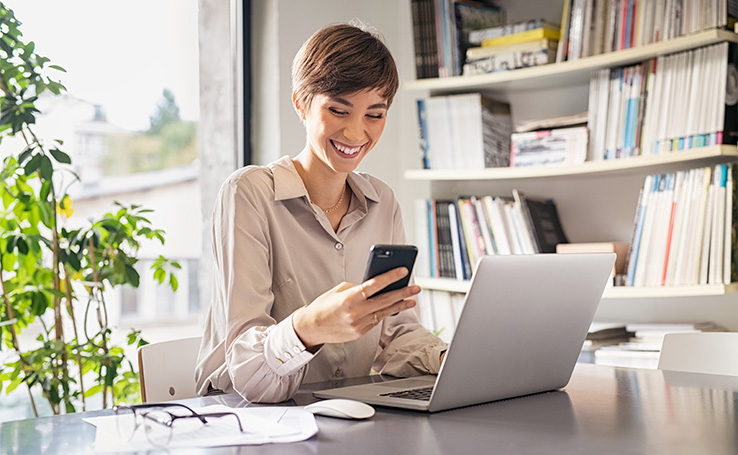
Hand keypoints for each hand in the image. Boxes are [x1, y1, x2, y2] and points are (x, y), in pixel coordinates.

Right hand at [293, 267, 419, 347]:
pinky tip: (394, 308)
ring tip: (411, 299)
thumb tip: (375, 286)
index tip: (403, 271)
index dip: (390, 278)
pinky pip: (376, 321)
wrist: (311, 328)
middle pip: (384, 300)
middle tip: (415, 288)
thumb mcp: (338, 291)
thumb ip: (356, 288)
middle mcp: (355, 312)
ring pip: (384, 312)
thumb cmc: (323, 306)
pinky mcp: (360, 333)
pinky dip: (385, 313)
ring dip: (399, 305)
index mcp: (348, 298)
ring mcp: (358, 324)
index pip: (374, 285)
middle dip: (402, 293)